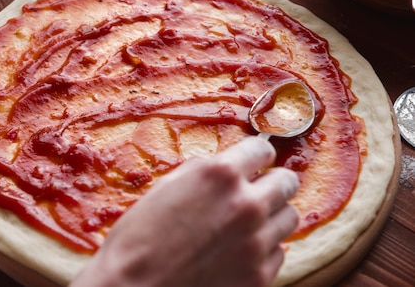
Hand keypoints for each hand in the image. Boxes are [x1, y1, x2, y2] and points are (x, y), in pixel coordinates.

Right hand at [72, 137, 299, 286]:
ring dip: (271, 215)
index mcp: (220, 175)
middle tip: (257, 190)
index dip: (255, 156)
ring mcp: (256, 243)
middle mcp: (246, 204)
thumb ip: (202, 171)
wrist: (132, 286)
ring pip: (290, 217)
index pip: (262, 150)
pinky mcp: (259, 276)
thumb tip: (223, 166)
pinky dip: (265, 248)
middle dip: (272, 182)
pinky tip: (240, 250)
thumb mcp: (166, 186)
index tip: (253, 162)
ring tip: (247, 223)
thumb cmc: (139, 236)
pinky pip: (278, 252)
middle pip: (287, 182)